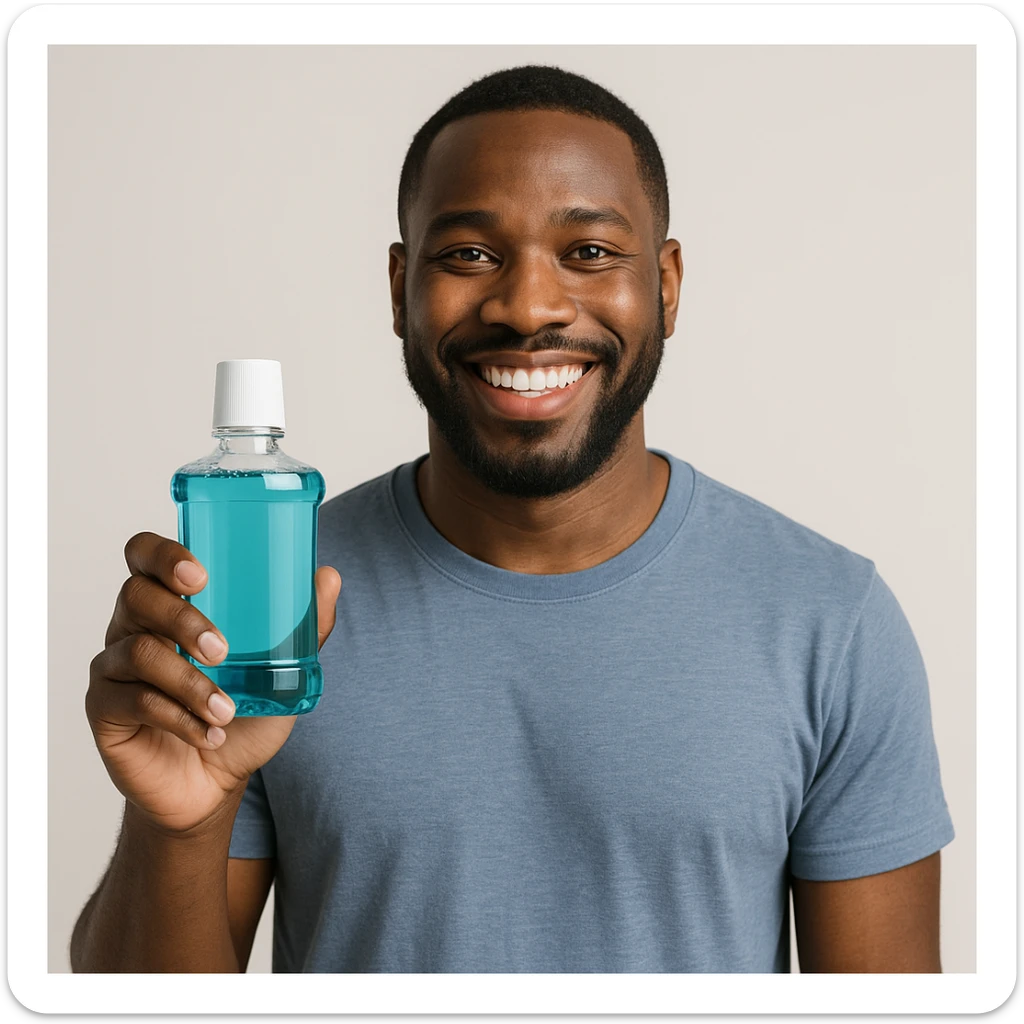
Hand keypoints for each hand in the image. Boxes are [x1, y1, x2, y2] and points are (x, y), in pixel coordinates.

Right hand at [86, 532, 341, 834]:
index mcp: (170, 602)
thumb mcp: (283, 672)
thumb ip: (304, 627)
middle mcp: (134, 625)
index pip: (145, 554)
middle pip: (137, 596)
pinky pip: (134, 700)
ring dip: (190, 681)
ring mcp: (114, 666)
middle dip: (183, 619)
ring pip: (139, 652)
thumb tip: (329, 577)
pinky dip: (179, 718)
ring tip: (227, 709)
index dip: (163, 554)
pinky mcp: (105, 708)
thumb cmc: (242, 715)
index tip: (200, 576)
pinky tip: (210, 733)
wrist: (214, 782)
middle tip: (224, 649)